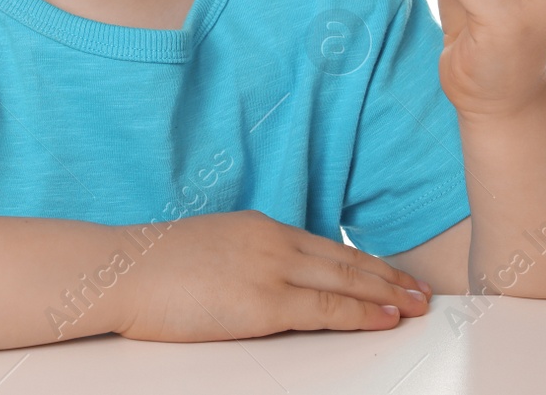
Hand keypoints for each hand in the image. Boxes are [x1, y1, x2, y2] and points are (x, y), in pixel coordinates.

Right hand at [109, 210, 433, 341]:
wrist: (123, 271)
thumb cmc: (152, 269)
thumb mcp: (210, 250)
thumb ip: (244, 261)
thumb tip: (261, 283)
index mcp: (259, 227)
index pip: (325, 246)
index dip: (363, 262)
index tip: (389, 274)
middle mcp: (272, 242)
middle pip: (345, 260)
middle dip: (388, 277)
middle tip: (422, 290)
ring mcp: (270, 270)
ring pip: (346, 281)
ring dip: (387, 295)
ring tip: (417, 305)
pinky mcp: (263, 303)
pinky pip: (326, 308)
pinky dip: (362, 313)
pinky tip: (385, 318)